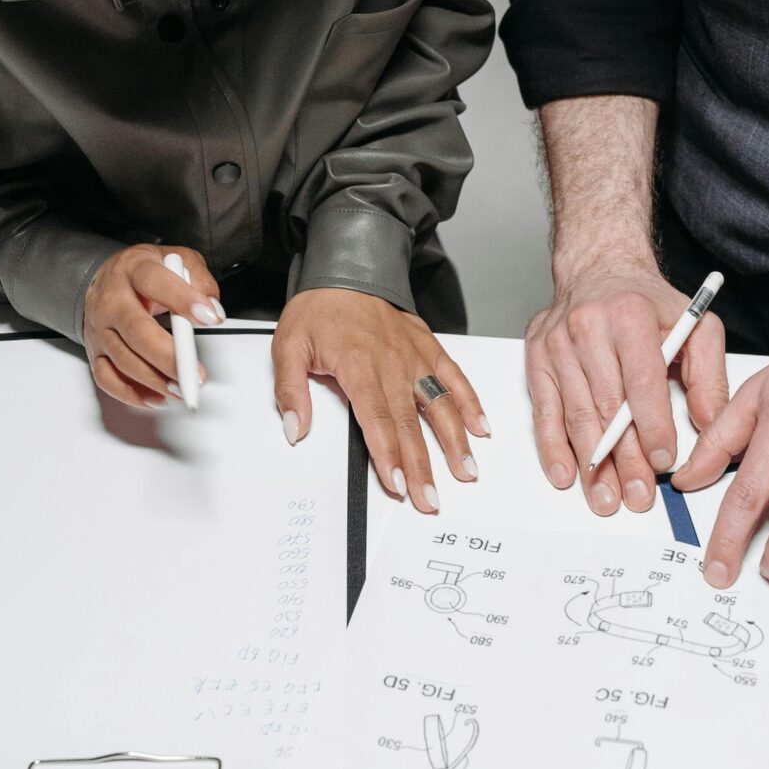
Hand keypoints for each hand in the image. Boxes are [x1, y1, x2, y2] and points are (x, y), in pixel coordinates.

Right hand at [83, 242, 222, 408]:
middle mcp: (111, 299)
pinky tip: (157, 397)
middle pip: (137, 330)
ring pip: (123, 359)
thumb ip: (199, 279)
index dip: (184, 300)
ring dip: (156, 380)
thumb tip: (212, 310)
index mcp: (133, 269)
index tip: (210, 317)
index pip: (155, 282)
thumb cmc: (145, 273)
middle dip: (169, 356)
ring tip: (182, 388)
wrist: (107, 279)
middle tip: (195, 373)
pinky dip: (132, 394)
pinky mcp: (95, 352)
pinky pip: (108, 379)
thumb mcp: (178, 260)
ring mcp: (99, 328)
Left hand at [272, 289, 485, 512]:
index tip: (398, 484)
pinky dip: (470, 402)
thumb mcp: (288, 346)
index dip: (389, 456)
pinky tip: (480, 428)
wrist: (347, 269)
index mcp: (358, 366)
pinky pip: (454, 377)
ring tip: (466, 471)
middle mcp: (393, 363)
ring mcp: (415, 356)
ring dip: (455, 441)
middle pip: (410, 424)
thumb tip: (295, 429)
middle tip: (430, 499)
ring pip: (440, 404)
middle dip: (423, 466)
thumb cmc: (320, 308)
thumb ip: (291, 391)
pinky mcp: (429, 347)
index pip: (376, 420)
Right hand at [524, 261, 728, 517]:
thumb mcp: (695, 325)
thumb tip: (710, 424)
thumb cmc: (648, 303)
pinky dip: (553, 447)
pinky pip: (544, 411)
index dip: (652, 425)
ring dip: (592, 464)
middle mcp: (588, 327)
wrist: (599, 270)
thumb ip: (709, 375)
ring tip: (607, 498)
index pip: (641, 381)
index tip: (664, 461)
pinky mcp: (537, 358)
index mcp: (630, 315)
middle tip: (638, 496)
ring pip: (576, 415)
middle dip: (624, 458)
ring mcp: (557, 344)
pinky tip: (566, 474)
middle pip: (607, 406)